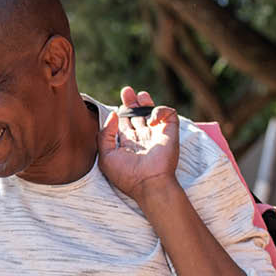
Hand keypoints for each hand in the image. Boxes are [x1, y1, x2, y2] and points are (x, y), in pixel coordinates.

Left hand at [97, 86, 180, 202]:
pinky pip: (169, 114)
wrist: (148, 183)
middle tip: (127, 91)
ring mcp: (156, 134)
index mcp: (127, 144)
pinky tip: (152, 120)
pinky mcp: (170, 132)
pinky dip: (161, 111)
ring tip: (140, 95)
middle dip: (132, 102)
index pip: (124, 123)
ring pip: (152, 112)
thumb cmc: (126, 174)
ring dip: (146, 102)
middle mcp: (142, 138)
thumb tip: (112, 114)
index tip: (118, 107)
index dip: (121, 112)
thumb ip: (104, 135)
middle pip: (137, 115)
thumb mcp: (106, 156)